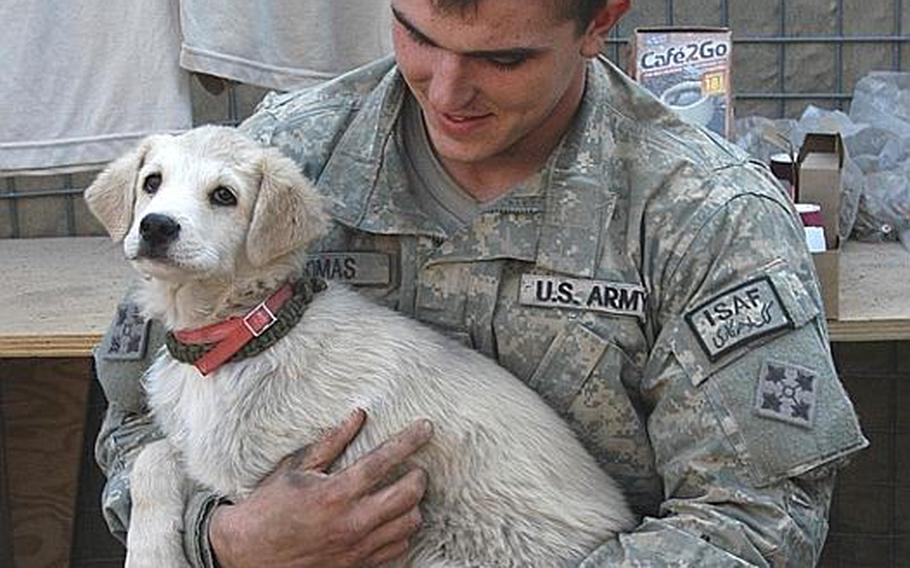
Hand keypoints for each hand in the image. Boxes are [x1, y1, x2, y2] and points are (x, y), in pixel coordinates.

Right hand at [209, 410, 432, 567]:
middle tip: (415, 466)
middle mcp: (352, 521)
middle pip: (408, 495)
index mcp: (335, 493)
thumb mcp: (296, 468)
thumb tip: (358, 415)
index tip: (425, 427)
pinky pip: (399, 548)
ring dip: (413, 505)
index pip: (384, 460)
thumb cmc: (270, 506)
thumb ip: (331, 442)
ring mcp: (357, 546)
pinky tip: (392, 519)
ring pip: (409, 523)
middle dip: (418, 475)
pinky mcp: (358, 564)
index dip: (409, 440)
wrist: (249, 553)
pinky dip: (402, 531)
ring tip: (403, 492)